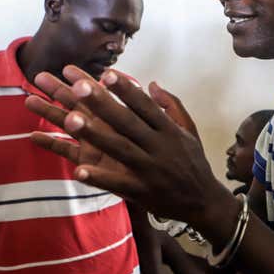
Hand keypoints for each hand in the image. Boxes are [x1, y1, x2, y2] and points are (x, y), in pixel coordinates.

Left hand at [25, 65, 237, 233]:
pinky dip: (99, 177)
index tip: (106, 72)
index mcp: (169, 130)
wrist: (204, 201)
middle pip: (127, 122)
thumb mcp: (189, 130)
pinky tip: (78, 170)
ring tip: (70, 119)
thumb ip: (172, 106)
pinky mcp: (142, 191)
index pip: (145, 106)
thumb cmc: (193, 162)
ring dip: (95, 134)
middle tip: (78, 86)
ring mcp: (150, 169)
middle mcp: (159, 146)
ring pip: (119, 149)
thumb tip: (152, 83)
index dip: (126, 89)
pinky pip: (118, 183)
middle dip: (103, 103)